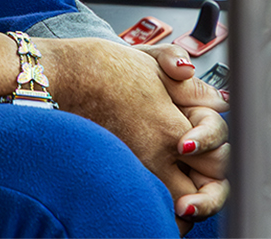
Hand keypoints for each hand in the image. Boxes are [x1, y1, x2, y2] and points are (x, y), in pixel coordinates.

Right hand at [34, 37, 228, 222]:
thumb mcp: (148, 60)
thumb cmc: (96, 65)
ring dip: (185, 207)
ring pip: (174, 209)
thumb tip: (217, 98)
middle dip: (208, 193)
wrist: (53, 76)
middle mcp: (155, 155)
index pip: (217, 160)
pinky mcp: (112, 172)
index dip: (218, 156)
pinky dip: (155, 209)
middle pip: (203, 194)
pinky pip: (144, 206)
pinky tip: (155, 202)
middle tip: (202, 185)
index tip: (204, 149)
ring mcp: (133, 167)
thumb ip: (188, 81)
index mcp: (170, 127)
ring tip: (184, 203)